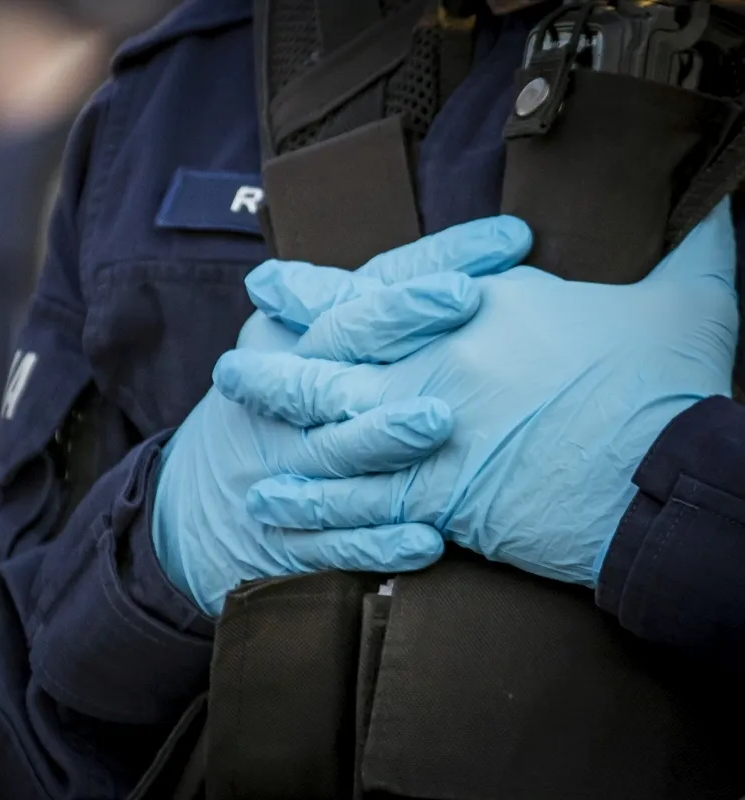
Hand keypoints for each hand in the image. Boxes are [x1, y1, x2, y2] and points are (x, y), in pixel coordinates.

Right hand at [152, 218, 531, 613]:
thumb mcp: (302, 346)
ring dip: (383, 435)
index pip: (361, 291)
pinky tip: (429, 539)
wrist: (199, 507)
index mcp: (289, 341)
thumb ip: (372, 305)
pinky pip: (333, 542)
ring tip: (440, 421)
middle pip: (338, 351)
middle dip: (397, 322)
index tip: (508, 239)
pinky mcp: (290, 541)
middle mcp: (282, 399)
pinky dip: (378, 542)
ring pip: (334, 450)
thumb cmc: (280, 408)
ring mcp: (284, 471)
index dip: (429, 263)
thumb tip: (491, 256)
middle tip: (464, 298)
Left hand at [218, 200, 737, 587]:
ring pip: (326, 427)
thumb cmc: (666, 389)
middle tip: (232, 360)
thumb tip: (728, 217)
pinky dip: (310, 503)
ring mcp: (425, 435)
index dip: (316, 290)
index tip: (272, 284)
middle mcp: (432, 366)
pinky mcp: (433, 499)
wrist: (667, 478)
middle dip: (276, 360)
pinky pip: (352, 503)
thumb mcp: (682, 306)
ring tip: (236, 421)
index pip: (376, 292)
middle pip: (331, 360)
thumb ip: (689, 258)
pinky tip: (272, 500)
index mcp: (476, 313)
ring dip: (275, 420)